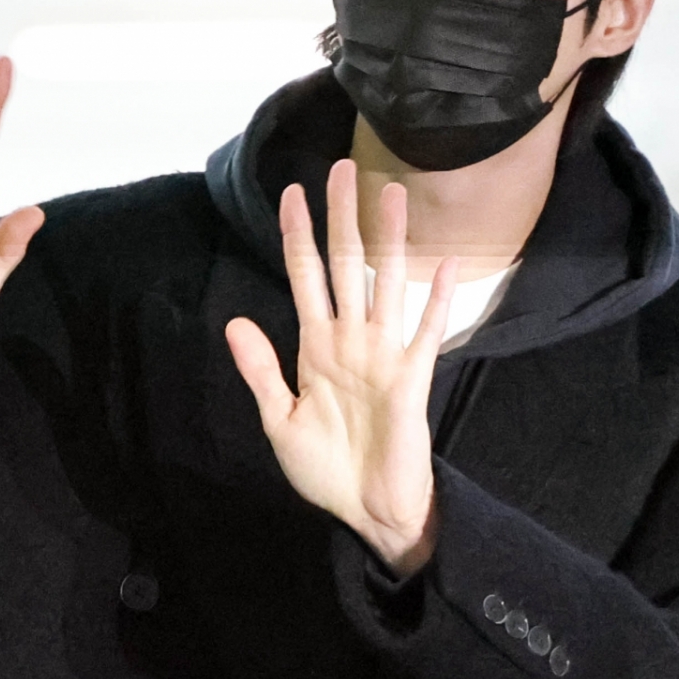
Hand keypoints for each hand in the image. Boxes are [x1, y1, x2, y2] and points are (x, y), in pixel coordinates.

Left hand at [225, 158, 457, 573]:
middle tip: (343, 168)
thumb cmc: (326, 471)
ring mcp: (383, 356)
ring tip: (394, 194)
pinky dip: (435, 301)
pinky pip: (425, 334)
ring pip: (385, 285)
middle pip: (347, 265)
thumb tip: (235, 322)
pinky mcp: (412, 380)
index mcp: (315, 347)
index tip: (290, 192)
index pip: (306, 276)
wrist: (367, 510)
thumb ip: (261, 371)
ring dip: (390, 240)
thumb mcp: (279, 421)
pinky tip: (444, 265)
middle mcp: (350, 341)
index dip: (298, 235)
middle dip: (343, 218)